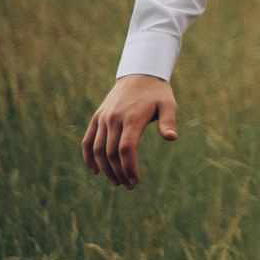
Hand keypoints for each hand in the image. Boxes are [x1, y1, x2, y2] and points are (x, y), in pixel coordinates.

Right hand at [82, 75, 177, 189]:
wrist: (139, 75)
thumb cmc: (157, 93)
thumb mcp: (168, 104)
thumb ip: (168, 122)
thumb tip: (172, 138)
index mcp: (132, 118)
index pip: (126, 149)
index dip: (129, 168)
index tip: (135, 181)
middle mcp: (114, 119)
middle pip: (111, 153)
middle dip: (119, 173)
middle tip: (129, 185)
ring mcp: (103, 118)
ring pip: (98, 150)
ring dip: (105, 169)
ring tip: (117, 181)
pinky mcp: (97, 118)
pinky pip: (88, 141)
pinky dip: (88, 157)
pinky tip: (96, 171)